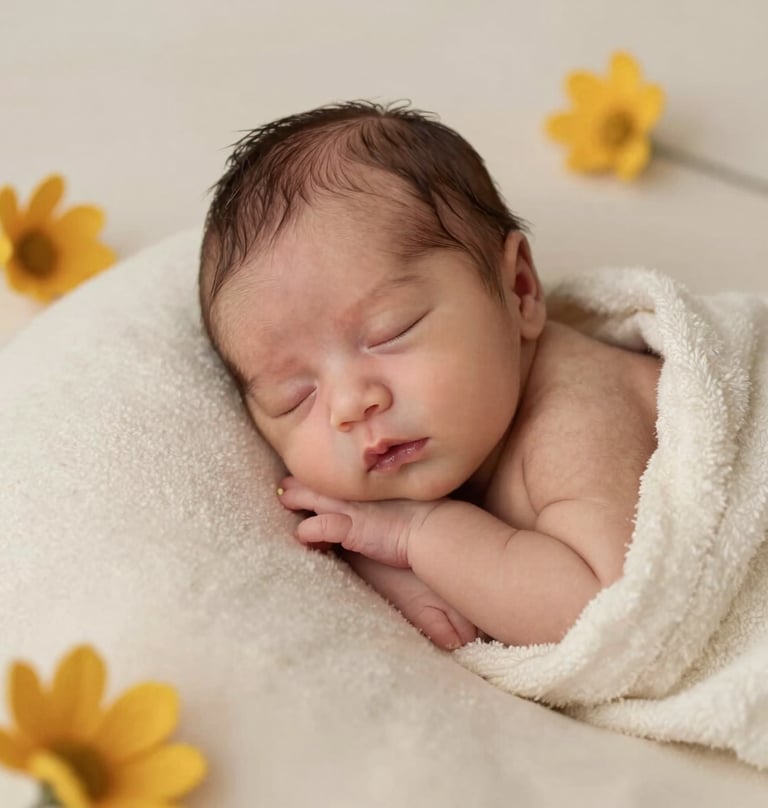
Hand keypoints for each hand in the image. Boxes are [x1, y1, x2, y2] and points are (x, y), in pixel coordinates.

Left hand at [277, 476, 440, 567]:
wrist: (433, 527)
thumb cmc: (428, 515)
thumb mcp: (408, 500)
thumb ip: (395, 499)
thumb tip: (396, 504)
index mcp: (370, 485)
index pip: (341, 476)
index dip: (327, 477)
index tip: (314, 475)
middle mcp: (356, 493)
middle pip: (322, 482)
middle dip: (303, 482)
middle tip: (286, 481)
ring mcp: (349, 510)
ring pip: (312, 499)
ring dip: (296, 498)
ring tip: (284, 497)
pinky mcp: (348, 529)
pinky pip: (316, 528)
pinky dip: (308, 532)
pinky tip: (303, 536)